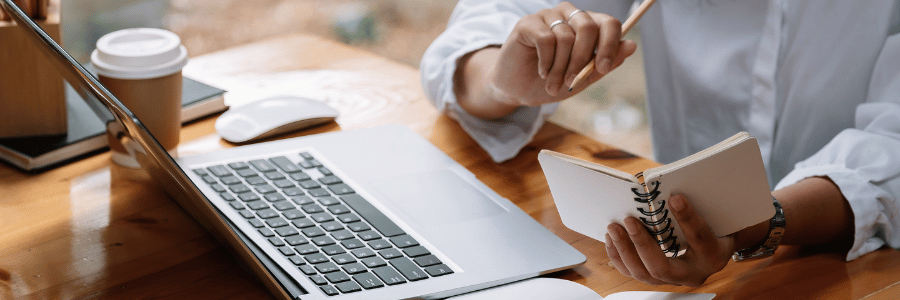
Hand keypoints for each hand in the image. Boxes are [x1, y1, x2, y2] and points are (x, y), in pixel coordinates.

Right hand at [455, 2, 636, 118]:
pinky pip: (546, 39)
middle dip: (582, 60)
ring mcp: (548, 16)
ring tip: (553, 83)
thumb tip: (632, 45)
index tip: (604, 68)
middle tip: (572, 82)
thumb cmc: (551, 82)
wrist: (518, 90)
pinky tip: (542, 71)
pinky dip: (546, 61)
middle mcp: (569, 15)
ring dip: (560, 68)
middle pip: (588, 27)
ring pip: (566, 37)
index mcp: (587, 25)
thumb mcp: (583, 78)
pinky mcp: (528, 22)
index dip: (610, 45)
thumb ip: (606, 63)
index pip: (609, 23)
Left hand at [604, 194, 735, 286]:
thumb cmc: (717, 225)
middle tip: (629, 221)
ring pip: (644, 274)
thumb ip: (701, 204)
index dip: (688, 218)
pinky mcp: (657, 278)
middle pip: (662, 268)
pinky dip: (619, 256)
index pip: (700, 239)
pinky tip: (612, 238)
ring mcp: (673, 279)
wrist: (718, 245)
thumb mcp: (715, 215)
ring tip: (614, 227)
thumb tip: (672, 188)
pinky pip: (633, 272)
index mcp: (714, 255)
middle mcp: (693, 274)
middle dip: (642, 244)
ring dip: (625, 250)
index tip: (674, 198)